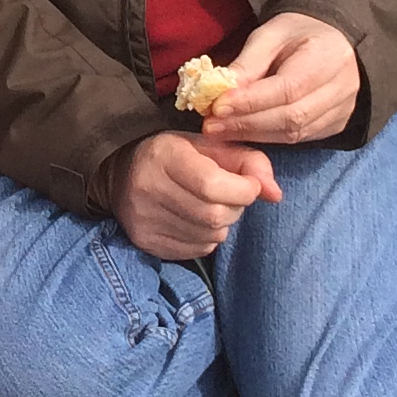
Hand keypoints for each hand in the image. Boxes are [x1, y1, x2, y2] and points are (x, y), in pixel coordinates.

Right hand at [114, 130, 281, 259]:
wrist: (122, 172)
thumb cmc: (175, 155)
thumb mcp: (210, 145)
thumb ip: (249, 162)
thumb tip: (275, 193)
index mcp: (165, 156)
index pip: (213, 185)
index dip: (243, 189)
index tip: (248, 184)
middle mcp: (149, 188)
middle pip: (215, 215)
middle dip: (234, 207)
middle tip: (227, 196)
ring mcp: (145, 219)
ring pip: (210, 236)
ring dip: (222, 224)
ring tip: (208, 206)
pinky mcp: (145, 242)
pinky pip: (196, 250)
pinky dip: (206, 238)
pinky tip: (195, 220)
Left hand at [197, 14, 362, 147]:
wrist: (337, 41)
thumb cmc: (299, 32)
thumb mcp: (272, 34)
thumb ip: (248, 62)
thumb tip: (220, 90)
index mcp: (327, 57)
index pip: (287, 88)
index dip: (251, 101)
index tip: (217, 107)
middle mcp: (341, 88)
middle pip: (291, 116)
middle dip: (247, 123)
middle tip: (211, 125)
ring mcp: (341, 111)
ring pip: (295, 133)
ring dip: (253, 135)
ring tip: (220, 131)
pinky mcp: (335, 125)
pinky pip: (300, 139)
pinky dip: (268, 138)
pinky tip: (243, 134)